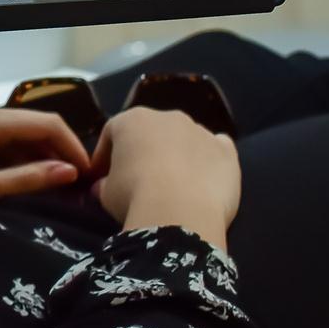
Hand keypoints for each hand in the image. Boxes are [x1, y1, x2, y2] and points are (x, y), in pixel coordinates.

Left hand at [0, 105, 91, 203]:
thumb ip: (24, 180)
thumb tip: (69, 172)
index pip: (46, 123)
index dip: (74, 147)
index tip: (91, 175)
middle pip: (34, 126)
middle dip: (59, 152)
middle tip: (78, 187)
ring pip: (19, 134)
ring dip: (40, 157)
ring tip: (58, 189)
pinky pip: (1, 141)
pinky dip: (19, 158)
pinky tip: (28, 182)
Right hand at [90, 106, 238, 249]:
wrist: (179, 210)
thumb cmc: (133, 194)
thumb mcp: (105, 193)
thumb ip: (104, 184)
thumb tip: (102, 186)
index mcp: (131, 120)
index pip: (112, 133)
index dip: (104, 156)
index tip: (101, 177)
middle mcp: (167, 117)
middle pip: (151, 132)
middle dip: (144, 152)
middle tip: (138, 180)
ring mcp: (200, 131)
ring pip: (185, 138)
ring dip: (178, 155)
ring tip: (173, 184)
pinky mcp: (226, 150)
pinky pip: (216, 148)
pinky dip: (210, 159)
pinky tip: (204, 178)